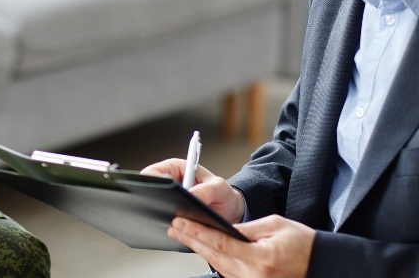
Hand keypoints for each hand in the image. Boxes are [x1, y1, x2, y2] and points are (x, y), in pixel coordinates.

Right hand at [141, 159, 244, 222]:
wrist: (229, 211)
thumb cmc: (223, 193)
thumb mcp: (220, 188)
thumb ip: (207, 190)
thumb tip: (191, 195)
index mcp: (175, 168)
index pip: (153, 172)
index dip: (151, 183)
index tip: (157, 194)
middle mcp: (168, 182)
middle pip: (149, 190)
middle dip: (154, 201)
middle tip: (166, 211)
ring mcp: (168, 199)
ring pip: (153, 206)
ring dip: (161, 214)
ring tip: (176, 220)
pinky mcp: (171, 213)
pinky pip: (161, 218)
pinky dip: (167, 223)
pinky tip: (177, 228)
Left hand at [169, 215, 313, 277]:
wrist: (322, 265)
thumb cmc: (302, 244)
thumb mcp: (275, 225)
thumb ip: (246, 228)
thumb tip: (222, 226)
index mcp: (261, 259)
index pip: (220, 244)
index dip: (197, 232)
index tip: (181, 222)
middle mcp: (254, 276)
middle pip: (214, 257)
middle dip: (191, 240)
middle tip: (174, 227)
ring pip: (218, 266)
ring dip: (199, 249)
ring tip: (182, 234)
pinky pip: (227, 273)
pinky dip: (213, 259)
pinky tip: (202, 247)